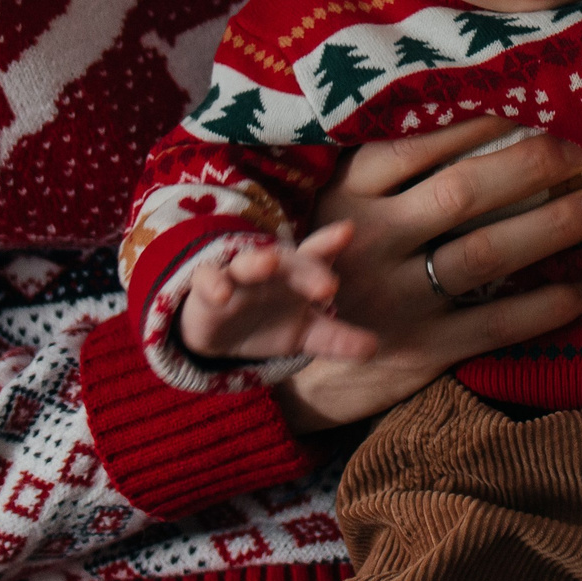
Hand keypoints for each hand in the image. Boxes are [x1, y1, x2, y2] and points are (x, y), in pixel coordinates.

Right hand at [178, 223, 377, 362]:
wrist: (221, 337)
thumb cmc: (270, 324)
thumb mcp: (306, 334)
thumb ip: (338, 340)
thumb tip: (374, 348)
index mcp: (297, 276)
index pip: (316, 256)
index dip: (330, 242)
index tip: (347, 231)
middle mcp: (270, 270)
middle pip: (289, 261)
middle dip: (307, 269)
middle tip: (328, 285)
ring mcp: (238, 277)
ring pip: (247, 262)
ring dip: (256, 261)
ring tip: (267, 264)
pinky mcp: (207, 289)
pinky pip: (207, 279)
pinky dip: (212, 283)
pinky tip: (221, 294)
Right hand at [271, 117, 581, 432]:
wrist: (292, 364)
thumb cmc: (337, 263)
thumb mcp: (340, 206)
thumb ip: (393, 172)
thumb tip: (489, 128)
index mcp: (349, 194)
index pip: (423, 147)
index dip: (484, 130)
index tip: (534, 118)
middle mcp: (371, 240)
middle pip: (464, 193)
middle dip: (532, 169)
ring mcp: (397, 298)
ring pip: (486, 254)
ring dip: (551, 227)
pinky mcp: (422, 348)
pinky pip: (496, 323)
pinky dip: (546, 304)